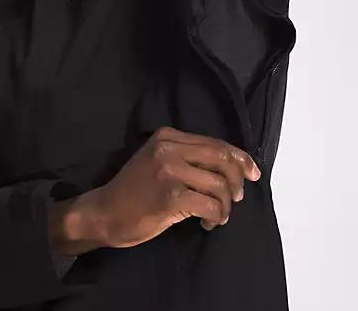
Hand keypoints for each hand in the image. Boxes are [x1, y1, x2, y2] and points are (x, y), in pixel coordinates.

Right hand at [90, 126, 260, 248]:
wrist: (104, 212)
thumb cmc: (134, 190)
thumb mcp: (158, 161)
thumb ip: (188, 157)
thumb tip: (231, 166)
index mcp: (168, 136)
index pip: (215, 143)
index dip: (240, 158)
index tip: (253, 173)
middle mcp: (169, 147)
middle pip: (222, 158)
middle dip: (237, 180)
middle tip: (236, 198)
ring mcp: (169, 170)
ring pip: (219, 184)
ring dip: (226, 205)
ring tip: (218, 215)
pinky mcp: (171, 196)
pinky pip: (210, 205)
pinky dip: (216, 216)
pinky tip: (207, 223)